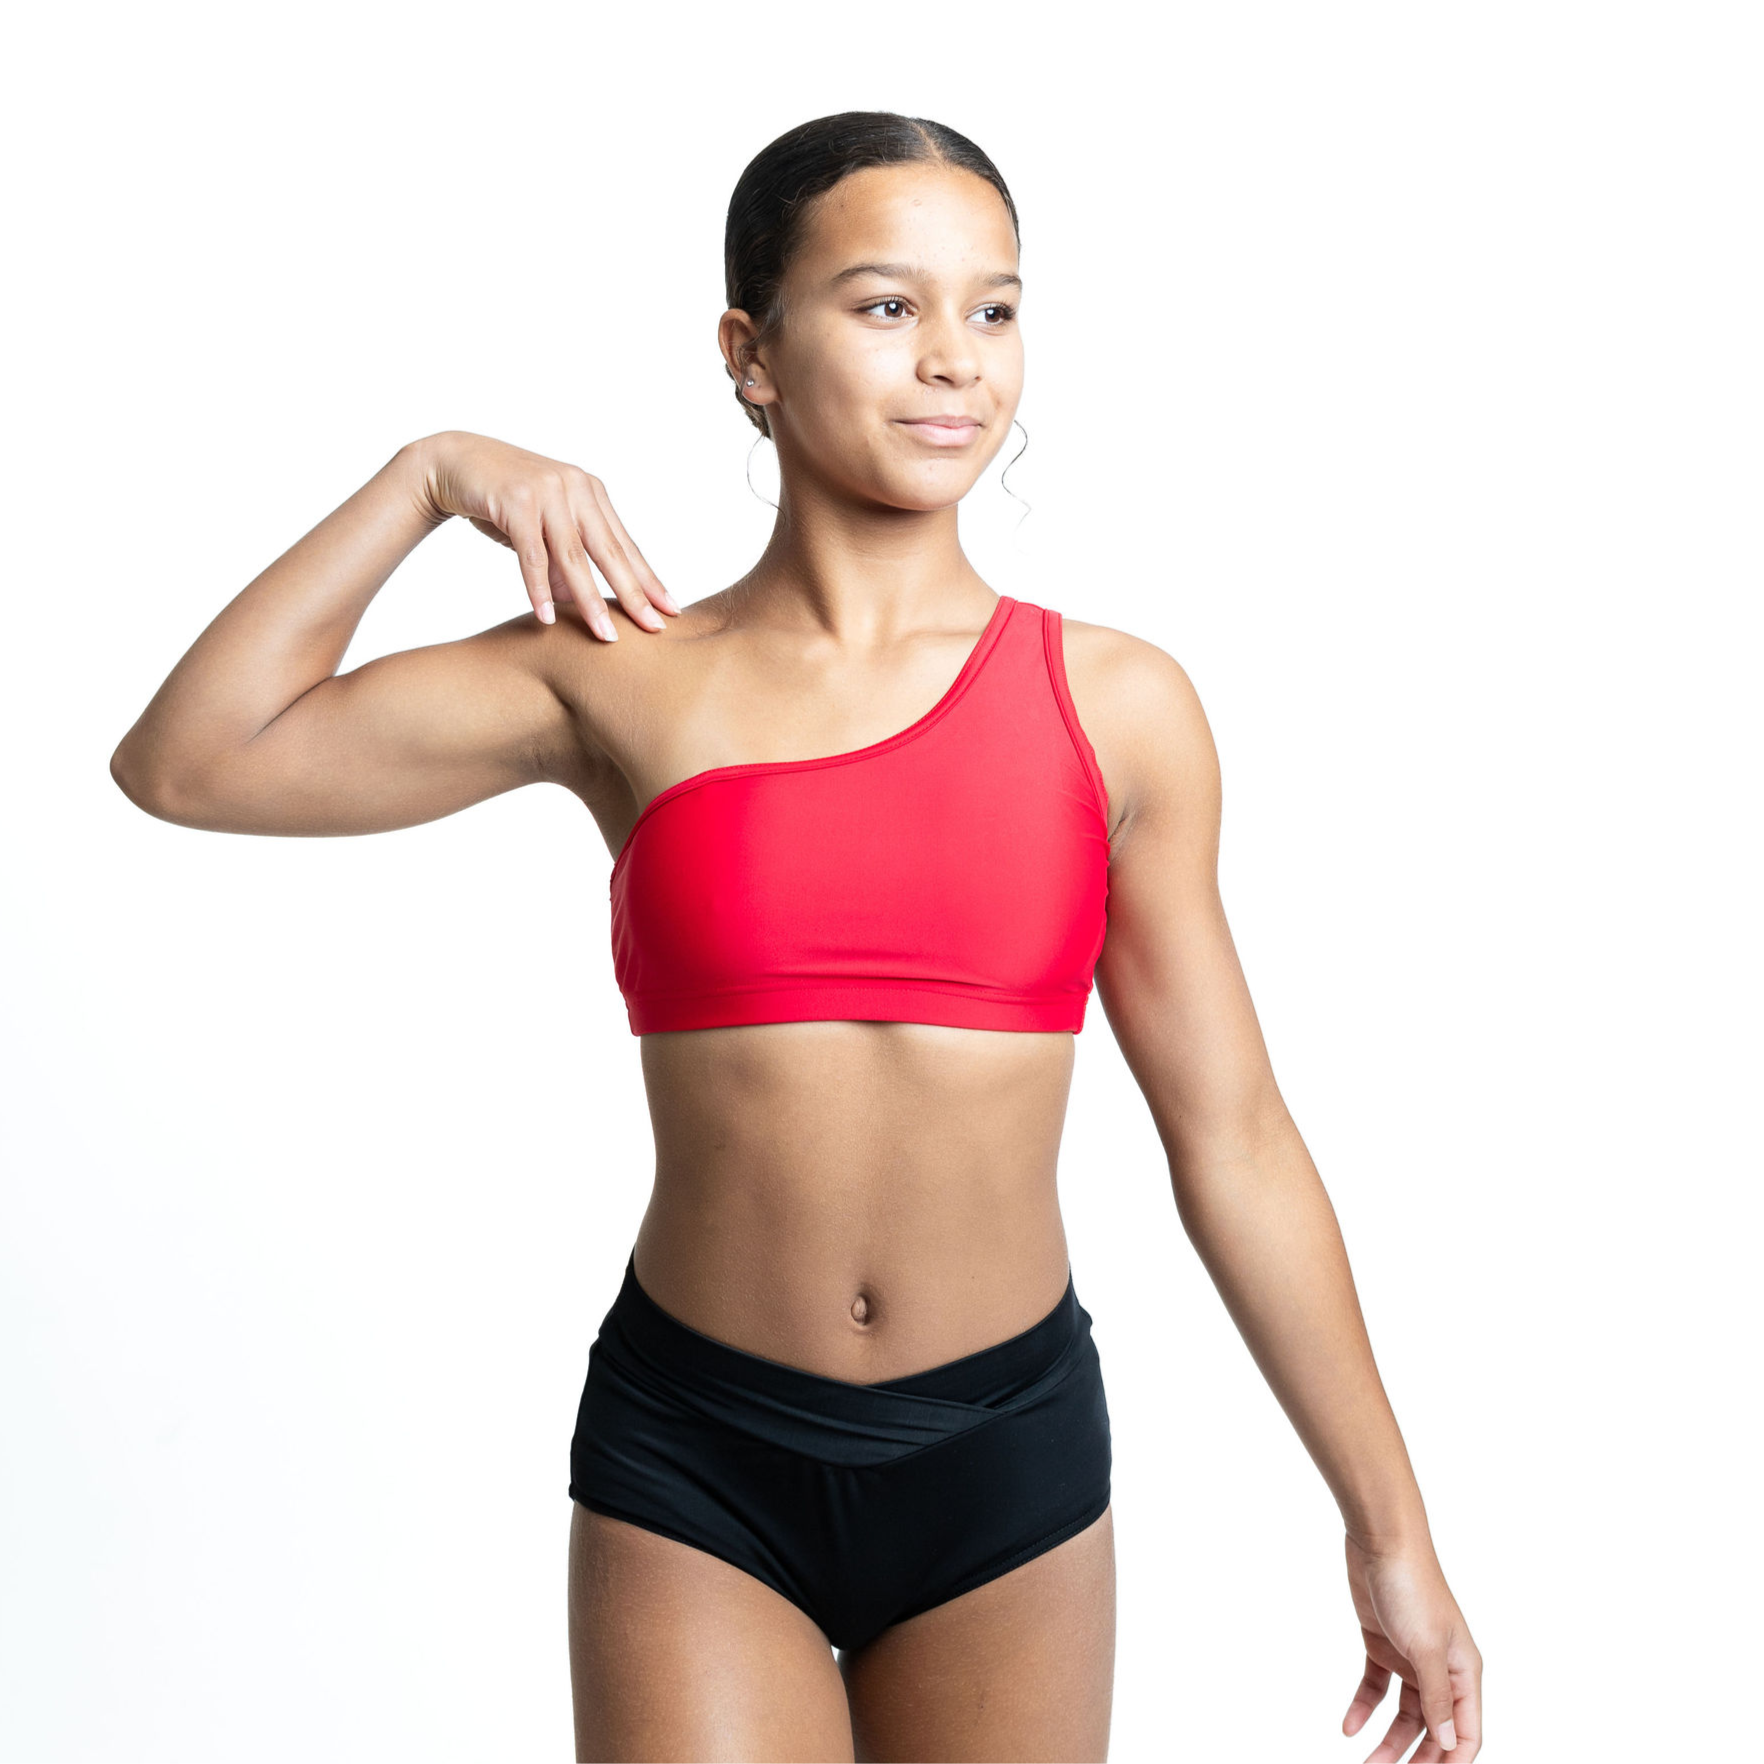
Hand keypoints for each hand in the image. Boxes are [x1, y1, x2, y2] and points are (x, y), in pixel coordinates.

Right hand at [413, 430, 677, 639]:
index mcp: (591, 493)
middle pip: (609, 552)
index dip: (648, 580)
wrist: (455, 462)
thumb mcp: (543, 528)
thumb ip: (564, 561)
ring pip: (573, 557)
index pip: (624, 545)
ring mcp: (547, 492)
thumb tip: (581, 605)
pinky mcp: (516, 501)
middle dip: (633, 595)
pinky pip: (532, 554)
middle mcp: (575, 488)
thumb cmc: (504, 500)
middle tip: (653, 628)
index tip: (671, 611)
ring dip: (590, 600)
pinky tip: (547, 617)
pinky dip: (538, 588)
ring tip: (605, 635)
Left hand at [1341, 1534, 1481, 1761]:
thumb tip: (1447, 1742)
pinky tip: (1349, 1727)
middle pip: (1434, 1729)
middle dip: (1417, 1759)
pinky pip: (1376, 1688)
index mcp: (1464, 1672)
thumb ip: (1437, 1697)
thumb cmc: (1413, 1586)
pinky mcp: (1383, 1645)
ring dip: (1388, 1741)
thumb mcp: (1425, 1647)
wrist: (1381, 1540)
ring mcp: (1411, 1657)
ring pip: (1404, 1714)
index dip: (1451, 1763)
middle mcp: (1441, 1669)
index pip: (1466, 1733)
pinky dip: (1364, 1708)